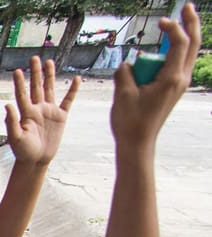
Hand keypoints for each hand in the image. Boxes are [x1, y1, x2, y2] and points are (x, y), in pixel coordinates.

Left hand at [4, 57, 78, 166]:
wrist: (36, 160)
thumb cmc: (23, 151)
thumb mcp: (15, 137)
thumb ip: (11, 121)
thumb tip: (7, 105)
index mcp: (26, 113)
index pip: (22, 94)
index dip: (20, 83)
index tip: (17, 71)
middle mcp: (37, 109)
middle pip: (36, 87)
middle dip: (36, 73)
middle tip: (34, 58)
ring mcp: (49, 111)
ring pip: (50, 89)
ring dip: (50, 76)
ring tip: (49, 62)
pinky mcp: (61, 117)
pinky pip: (68, 101)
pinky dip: (73, 90)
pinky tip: (76, 79)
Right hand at [109, 3, 199, 148]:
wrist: (137, 143)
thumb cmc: (130, 121)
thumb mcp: (122, 93)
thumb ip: (125, 71)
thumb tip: (129, 63)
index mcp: (171, 79)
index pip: (179, 44)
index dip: (172, 28)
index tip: (161, 21)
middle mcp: (180, 79)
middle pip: (193, 44)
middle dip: (191, 24)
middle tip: (188, 7)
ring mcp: (178, 84)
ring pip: (187, 54)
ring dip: (182, 38)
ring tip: (173, 25)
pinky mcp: (172, 89)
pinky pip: (176, 64)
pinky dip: (171, 53)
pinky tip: (162, 50)